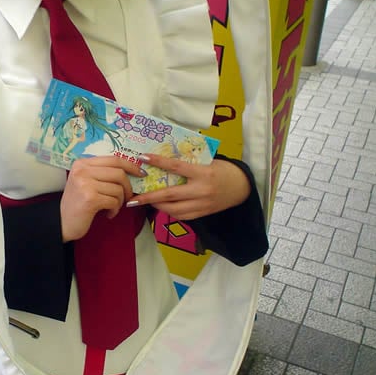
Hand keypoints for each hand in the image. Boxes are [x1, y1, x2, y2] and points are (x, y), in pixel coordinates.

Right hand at [61, 156, 144, 241]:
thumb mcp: (85, 181)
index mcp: (82, 163)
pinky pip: (114, 201)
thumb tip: (131, 170)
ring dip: (119, 202)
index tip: (140, 173)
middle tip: (126, 198)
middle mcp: (82, 171)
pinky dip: (115, 209)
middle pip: (119, 173)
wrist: (61, 223)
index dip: (131, 165)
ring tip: (111, 208)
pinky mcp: (90, 198)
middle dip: (128, 187)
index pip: (114, 159)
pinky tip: (108, 214)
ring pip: (118, 189)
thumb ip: (101, 173)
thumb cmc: (77, 203)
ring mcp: (85, 184)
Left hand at [126, 154, 250, 219]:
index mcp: (203, 172)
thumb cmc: (223, 170)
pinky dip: (169, 211)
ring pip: (173, 209)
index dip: (158, 162)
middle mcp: (202, 190)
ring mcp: (202, 205)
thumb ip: (189, 163)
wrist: (242, 187)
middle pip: (170, 195)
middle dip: (149, 197)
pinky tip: (162, 206)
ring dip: (157, 205)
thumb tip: (165, 161)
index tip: (142, 158)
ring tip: (145, 201)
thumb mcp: (208, 162)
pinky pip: (181, 216)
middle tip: (133, 199)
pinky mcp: (202, 214)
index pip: (176, 167)